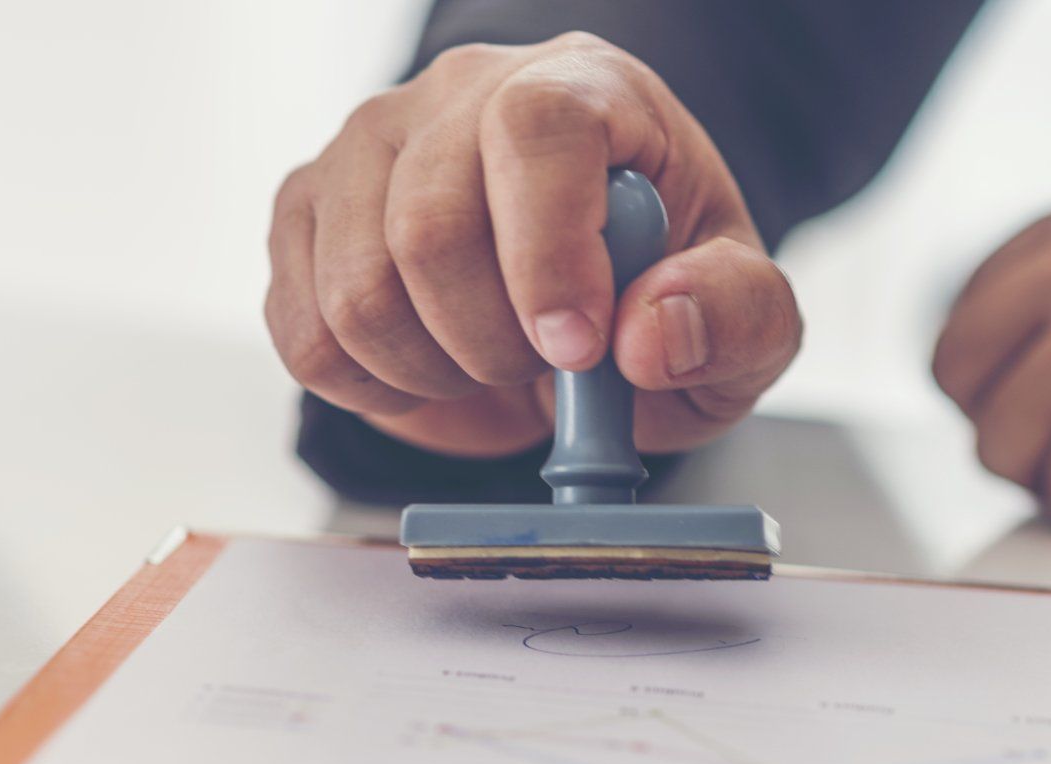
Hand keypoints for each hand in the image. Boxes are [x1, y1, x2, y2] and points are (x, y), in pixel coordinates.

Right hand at [265, 33, 800, 457]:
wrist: (580, 302)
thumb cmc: (662, 287)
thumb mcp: (746, 314)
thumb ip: (736, 316)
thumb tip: (652, 335)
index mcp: (584, 87)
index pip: (536, 127)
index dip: (549, 250)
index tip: (579, 348)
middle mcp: (460, 94)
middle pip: (430, 223)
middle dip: (494, 342)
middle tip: (548, 367)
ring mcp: (366, 147)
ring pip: (356, 289)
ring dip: (434, 373)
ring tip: (493, 366)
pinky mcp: (305, 212)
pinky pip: (304, 334)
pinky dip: (371, 389)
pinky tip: (430, 371)